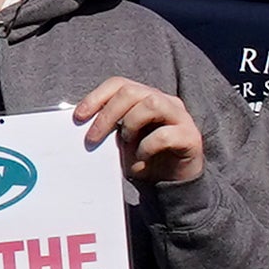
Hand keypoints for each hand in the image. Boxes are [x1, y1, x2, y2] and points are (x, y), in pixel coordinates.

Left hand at [72, 75, 205, 187]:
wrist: (172, 184)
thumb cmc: (145, 159)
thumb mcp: (121, 143)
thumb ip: (109, 130)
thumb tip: (86, 127)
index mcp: (146, 97)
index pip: (119, 84)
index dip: (97, 97)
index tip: (78, 117)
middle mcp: (165, 101)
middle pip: (131, 91)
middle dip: (107, 114)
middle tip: (92, 138)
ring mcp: (180, 117)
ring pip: (151, 103)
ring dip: (130, 124)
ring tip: (126, 143)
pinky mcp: (190, 136)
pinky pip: (165, 134)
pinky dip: (146, 147)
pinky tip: (141, 159)